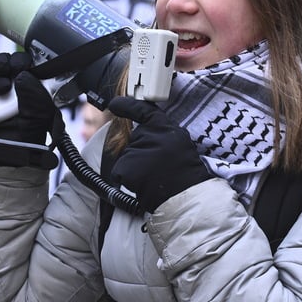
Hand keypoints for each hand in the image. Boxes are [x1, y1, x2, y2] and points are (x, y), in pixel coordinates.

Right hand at [0, 52, 61, 146]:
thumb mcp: (41, 115)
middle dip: (6, 63)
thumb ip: (37, 95)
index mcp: (30, 86)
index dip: (22, 61)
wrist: (8, 158)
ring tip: (2, 88)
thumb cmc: (28, 137)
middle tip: (10, 69)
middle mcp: (12, 86)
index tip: (23, 65)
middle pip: (5, 64)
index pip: (24, 64)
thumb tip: (24, 75)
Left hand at [107, 96, 211, 212]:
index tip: (115, 104)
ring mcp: (137, 151)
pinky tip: (143, 184)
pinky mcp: (126, 167)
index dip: (127, 106)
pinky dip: (127, 179)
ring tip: (153, 176)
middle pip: (135, 140)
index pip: (144, 110)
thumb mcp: (179, 144)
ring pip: (127, 157)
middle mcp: (151, 136)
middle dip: (140, 153)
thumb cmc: (184, 174)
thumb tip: (141, 131)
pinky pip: (119, 171)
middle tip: (157, 166)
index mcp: (166, 128)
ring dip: (135, 168)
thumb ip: (161, 135)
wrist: (185, 196)